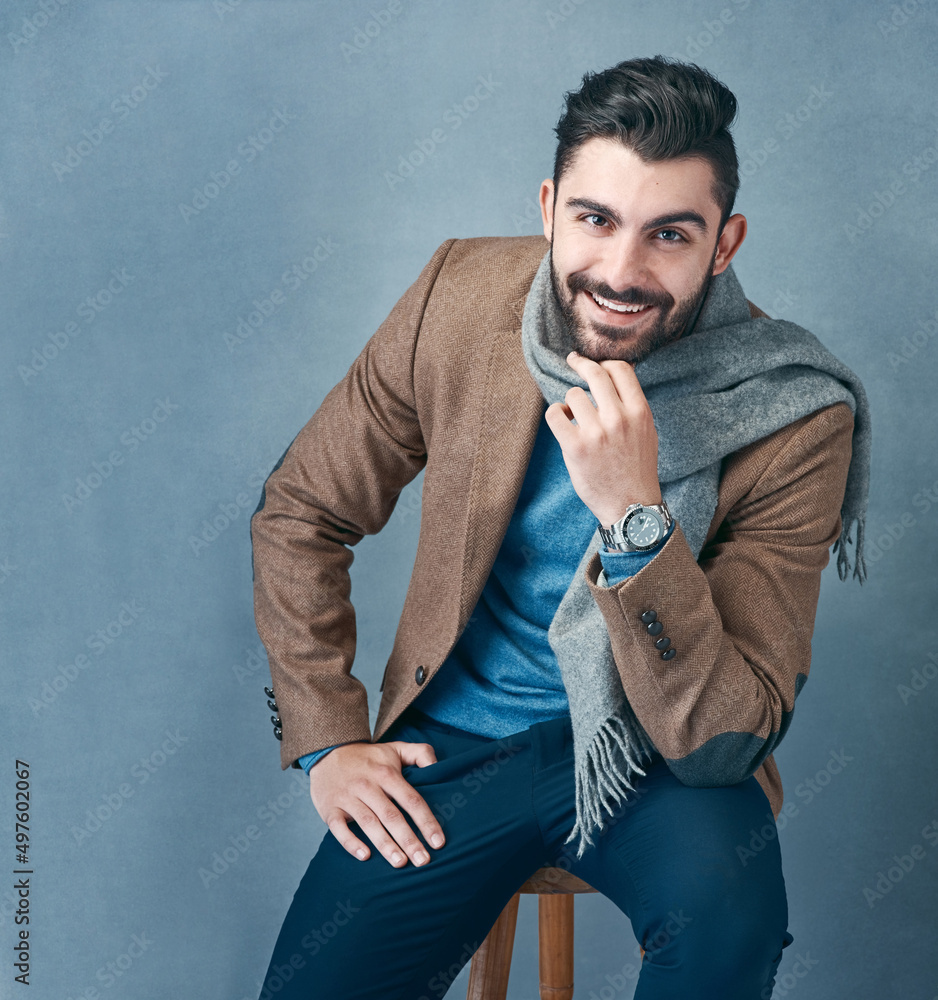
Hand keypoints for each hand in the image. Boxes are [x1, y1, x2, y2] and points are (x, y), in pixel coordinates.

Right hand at [308, 740, 445, 866]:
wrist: (328, 751)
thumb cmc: (368, 757)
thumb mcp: (395, 748)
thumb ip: (420, 753)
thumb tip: (438, 766)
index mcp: (387, 774)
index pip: (411, 800)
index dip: (426, 821)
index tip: (438, 842)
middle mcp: (368, 786)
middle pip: (391, 815)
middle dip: (409, 840)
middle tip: (423, 861)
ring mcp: (348, 797)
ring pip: (368, 823)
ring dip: (385, 844)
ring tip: (401, 863)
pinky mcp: (330, 808)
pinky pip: (339, 827)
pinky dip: (351, 842)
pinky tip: (365, 856)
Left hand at [544, 351, 661, 526]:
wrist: (631, 506)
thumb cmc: (636, 469)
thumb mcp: (646, 432)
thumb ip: (632, 405)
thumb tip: (615, 376)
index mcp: (639, 412)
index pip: (620, 369)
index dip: (604, 361)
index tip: (594, 362)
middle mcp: (618, 418)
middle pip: (595, 373)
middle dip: (580, 363)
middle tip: (572, 360)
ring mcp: (596, 432)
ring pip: (573, 394)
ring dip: (570, 403)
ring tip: (575, 417)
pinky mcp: (575, 447)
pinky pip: (554, 414)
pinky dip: (555, 414)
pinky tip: (562, 422)